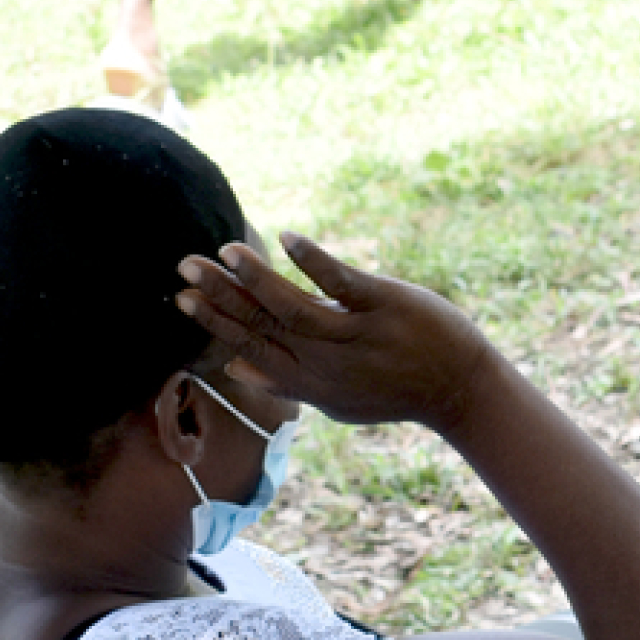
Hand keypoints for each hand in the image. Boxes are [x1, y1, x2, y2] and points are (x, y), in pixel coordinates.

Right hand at [176, 234, 495, 429]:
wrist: (458, 389)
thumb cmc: (394, 391)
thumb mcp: (336, 401)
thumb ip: (286, 384)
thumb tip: (235, 366)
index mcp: (309, 383)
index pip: (250, 348)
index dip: (214, 323)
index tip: (181, 297)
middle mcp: (326, 362)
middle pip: (263, 325)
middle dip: (221, 295)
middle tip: (185, 266)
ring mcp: (355, 335)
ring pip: (294, 307)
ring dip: (256, 278)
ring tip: (226, 250)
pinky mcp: (384, 307)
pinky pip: (343, 283)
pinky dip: (314, 261)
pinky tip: (287, 238)